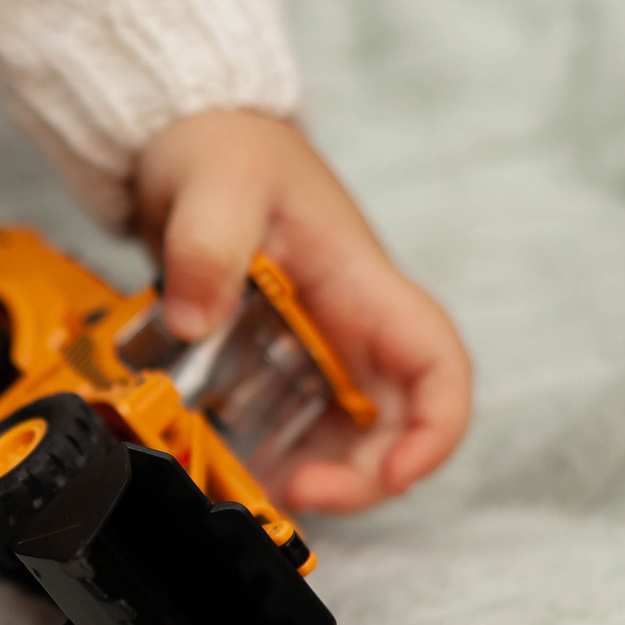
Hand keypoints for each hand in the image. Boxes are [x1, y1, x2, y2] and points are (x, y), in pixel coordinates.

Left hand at [132, 109, 469, 513]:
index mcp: (361, 283)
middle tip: (300, 491)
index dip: (435, 428)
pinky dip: (285, 457)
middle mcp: (356, 323)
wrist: (189, 134)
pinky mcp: (286, 356)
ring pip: (356, 434)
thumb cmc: (223, 146)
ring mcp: (324, 344)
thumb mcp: (214, 181)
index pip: (435, 363)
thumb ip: (207, 244)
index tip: (395, 471)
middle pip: (401, 421)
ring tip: (268, 490)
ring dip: (328, 475)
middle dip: (367, 475)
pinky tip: (245, 470)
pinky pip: (304, 424)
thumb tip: (195, 320)